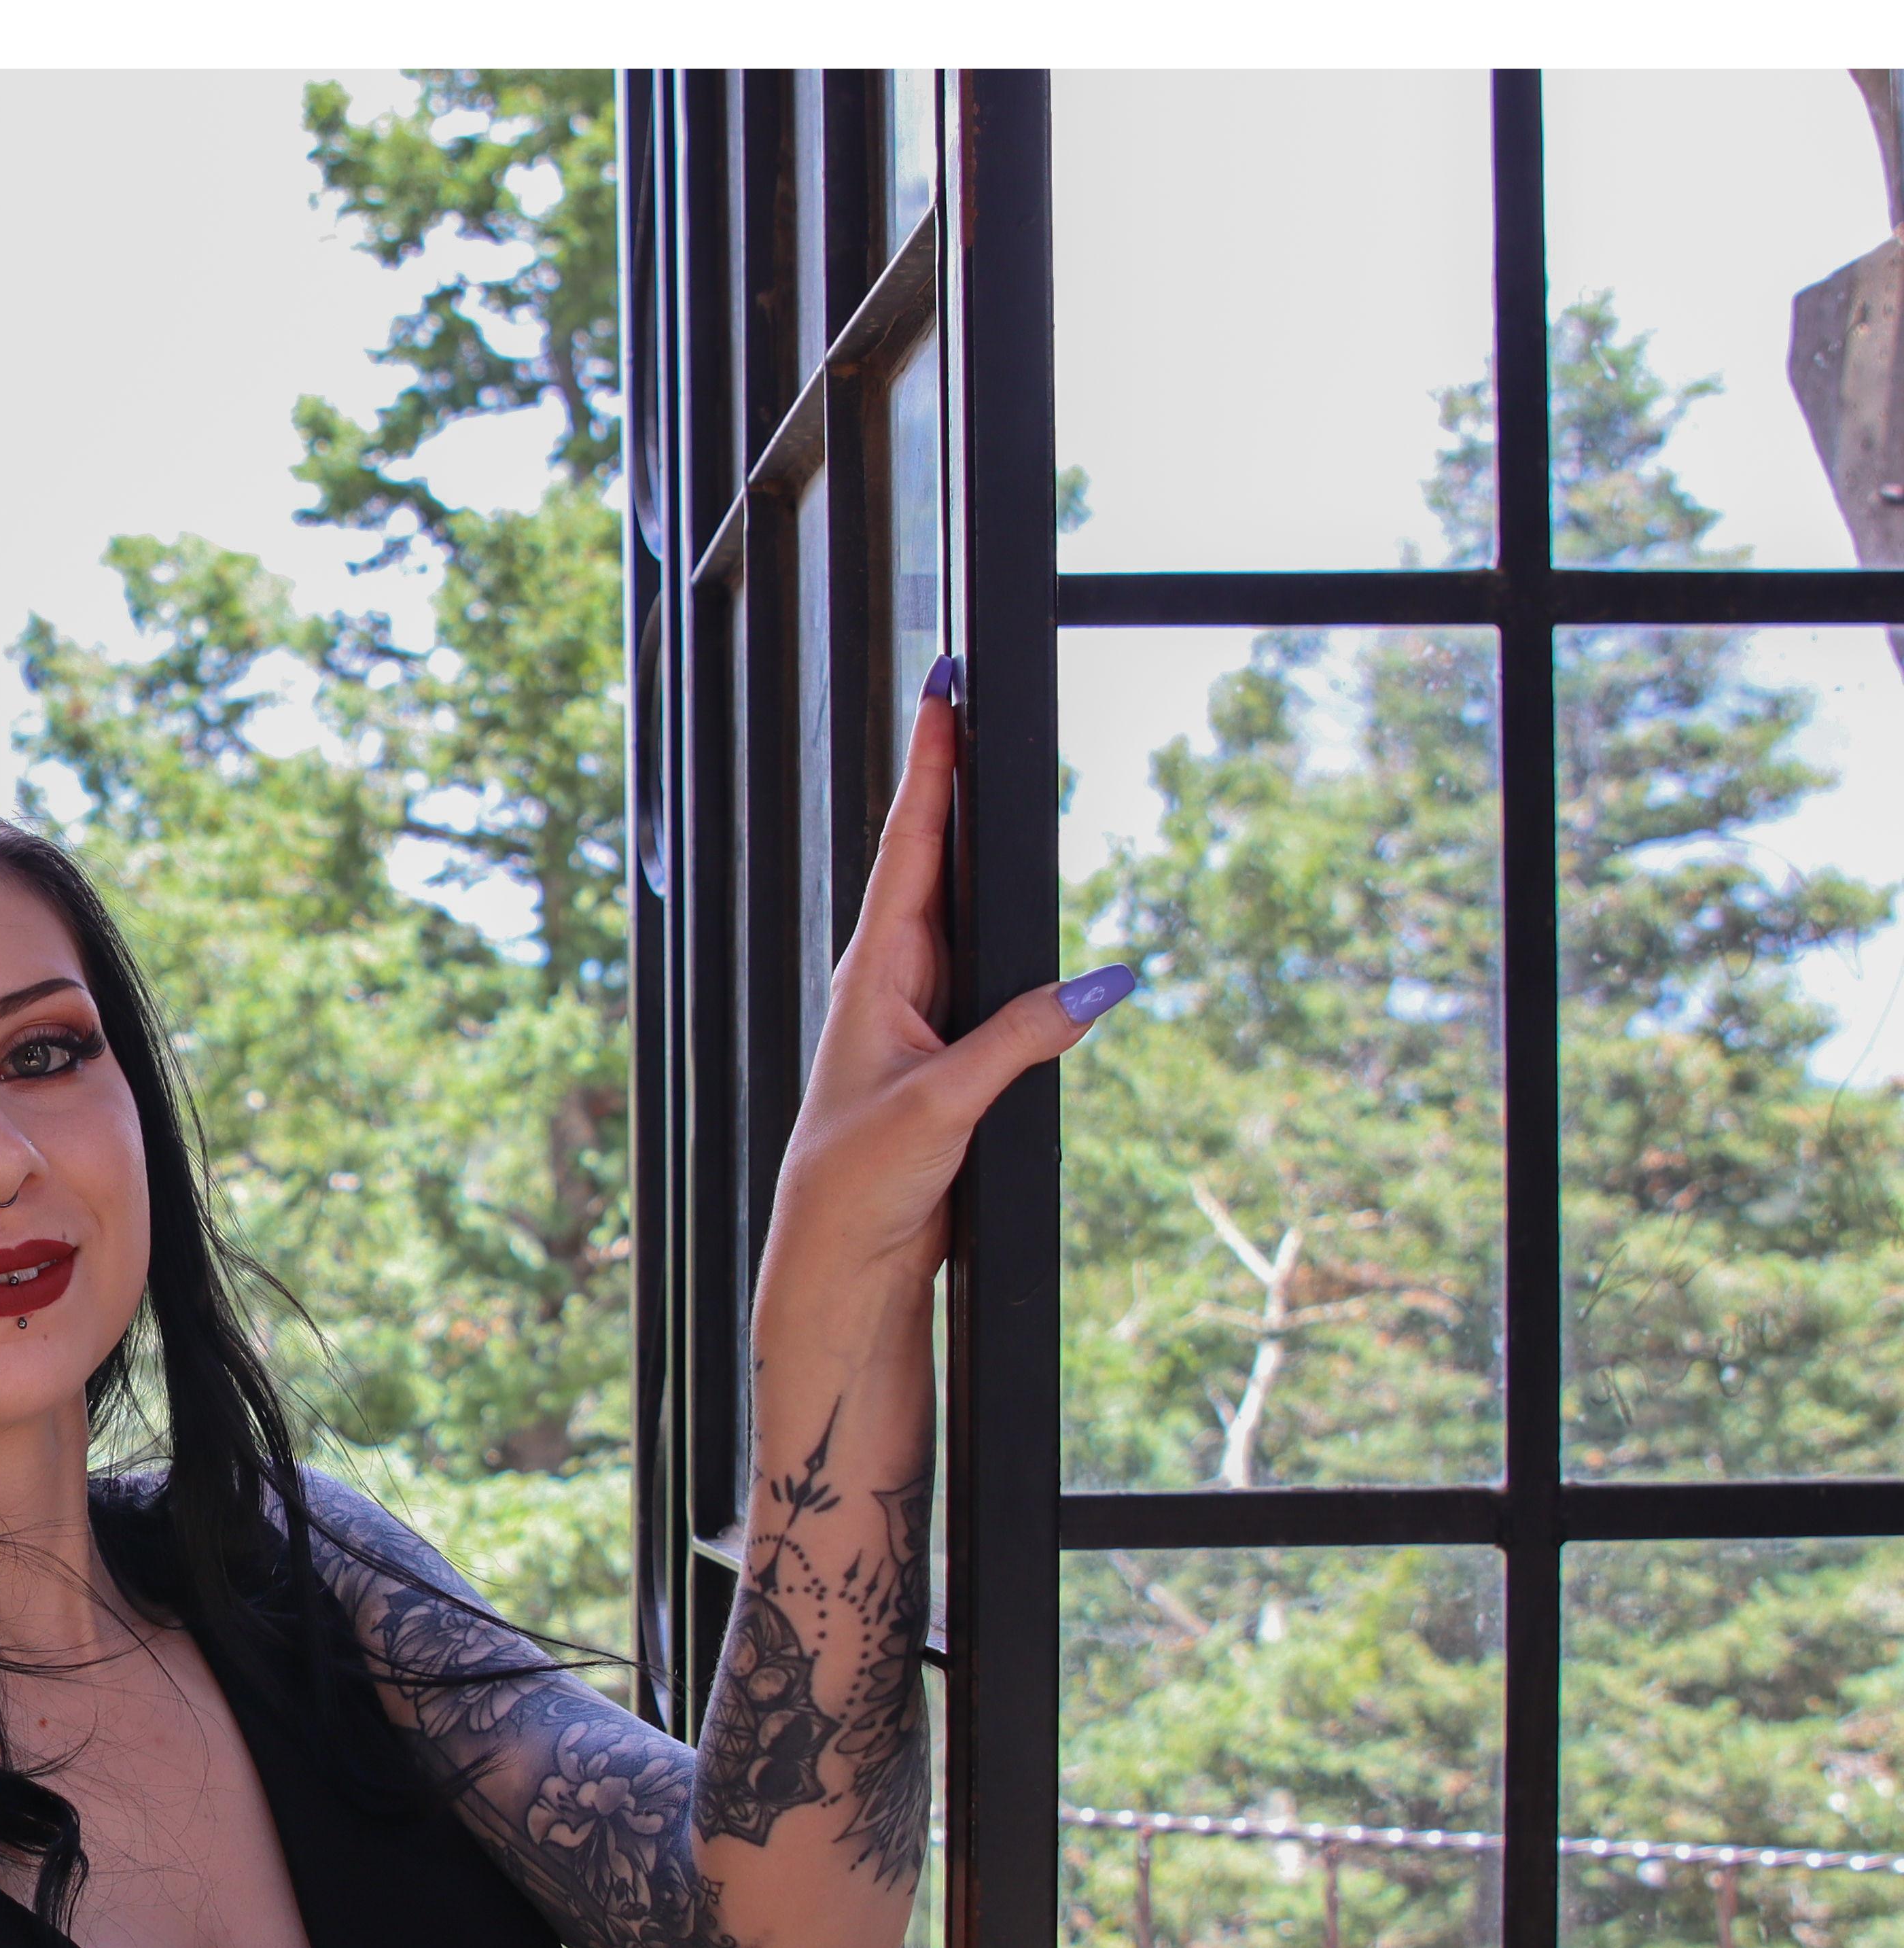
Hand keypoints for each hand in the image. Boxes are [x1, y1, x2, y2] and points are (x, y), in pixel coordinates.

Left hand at [755, 660, 1136, 1304]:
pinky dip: (995, 920)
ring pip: (952, 907)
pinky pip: (979, 968)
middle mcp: (889, 980)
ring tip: (987, 766)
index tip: (943, 689)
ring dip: (969, 840)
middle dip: (949, 778)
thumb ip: (1024, 1036)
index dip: (931, 765)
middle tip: (966, 696)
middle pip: (929, 858)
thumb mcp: (947, 1101)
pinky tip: (1012, 897)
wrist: (841, 1258)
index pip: (911, 846)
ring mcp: (913, 1011)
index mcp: (873, 973)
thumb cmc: (863, 1180)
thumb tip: (1106, 985)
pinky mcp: (939, 1051)